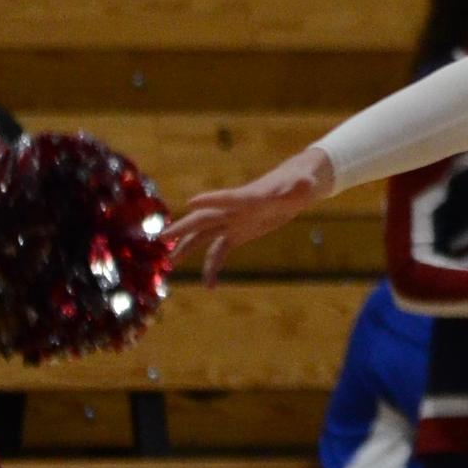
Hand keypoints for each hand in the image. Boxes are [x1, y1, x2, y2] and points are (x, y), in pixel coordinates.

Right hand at [169, 151, 333, 283]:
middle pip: (205, 218)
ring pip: (205, 236)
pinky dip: (213, 266)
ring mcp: (234, 222)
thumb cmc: (300, 182)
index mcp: (249, 197)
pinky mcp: (239, 233)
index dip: (212, 199)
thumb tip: (306, 184)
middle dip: (184, 227)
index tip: (191, 202)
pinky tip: (209, 285)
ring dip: (187, 248)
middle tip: (161, 236)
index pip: (229, 198)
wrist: (295, 185)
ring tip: (171, 263)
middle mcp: (235, 210)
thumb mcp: (304, 184)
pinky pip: (220, 251)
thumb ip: (301, 187)